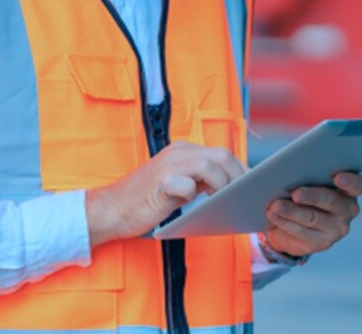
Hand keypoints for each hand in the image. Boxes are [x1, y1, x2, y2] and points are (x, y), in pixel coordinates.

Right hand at [85, 140, 245, 247]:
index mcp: (183, 151)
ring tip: (225, 200)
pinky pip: (185, 184)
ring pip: (208, 164)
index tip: (252, 186)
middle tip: (244, 195)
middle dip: (238, 175)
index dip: (240, 169)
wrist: (110, 210)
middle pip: (221, 154)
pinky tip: (193, 204)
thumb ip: (200, 181)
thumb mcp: (178, 185)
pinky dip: (193, 193)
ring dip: (222, 184)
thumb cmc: (145, 201)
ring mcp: (167, 166)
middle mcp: (177, 153)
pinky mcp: (158, 183)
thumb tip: (232, 187)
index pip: (222, 153)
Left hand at [263, 172, 361, 257]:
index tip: (337, 177)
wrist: (292, 223)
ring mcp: (335, 229)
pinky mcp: (320, 243)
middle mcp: (348, 210)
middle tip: (296, 193)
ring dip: (292, 211)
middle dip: (313, 196)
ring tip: (275, 205)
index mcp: (349, 190)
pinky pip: (301, 232)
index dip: (350, 181)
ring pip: (313, 218)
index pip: (359, 185)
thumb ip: (307, 174)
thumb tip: (288, 169)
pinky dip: (284, 222)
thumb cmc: (303, 191)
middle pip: (333, 202)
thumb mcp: (308, 180)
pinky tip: (272, 214)